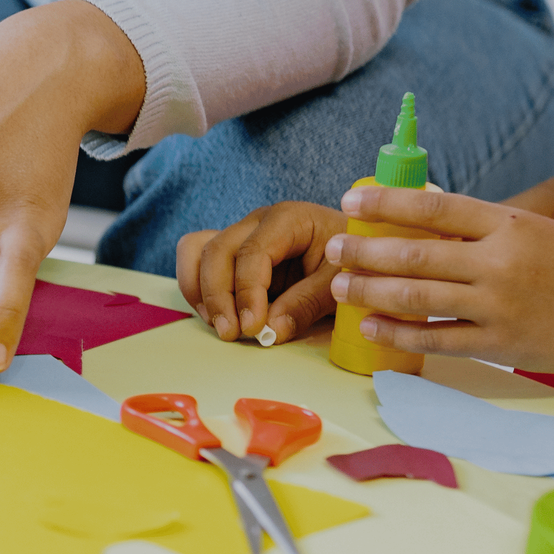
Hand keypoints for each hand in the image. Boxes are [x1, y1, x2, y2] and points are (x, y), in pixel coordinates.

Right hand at [176, 202, 350, 344]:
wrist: (356, 254)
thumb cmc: (350, 262)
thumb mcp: (339, 283)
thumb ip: (307, 304)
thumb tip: (271, 330)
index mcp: (287, 219)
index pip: (253, 252)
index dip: (247, 291)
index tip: (252, 327)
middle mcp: (257, 223)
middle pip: (217, 251)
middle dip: (218, 296)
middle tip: (232, 333)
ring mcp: (240, 236)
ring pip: (198, 252)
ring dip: (201, 292)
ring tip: (221, 325)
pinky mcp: (232, 254)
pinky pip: (197, 259)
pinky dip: (197, 288)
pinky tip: (216, 315)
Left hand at [322, 185, 553, 371]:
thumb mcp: (535, 231)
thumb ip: (482, 227)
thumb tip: (419, 213)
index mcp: (510, 225)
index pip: (436, 206)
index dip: (387, 202)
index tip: (352, 201)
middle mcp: (501, 263)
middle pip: (415, 253)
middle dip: (365, 251)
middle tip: (334, 247)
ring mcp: (498, 306)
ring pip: (417, 296)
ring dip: (370, 290)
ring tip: (340, 285)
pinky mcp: (498, 345)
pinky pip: (434, 339)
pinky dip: (396, 333)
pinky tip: (370, 325)